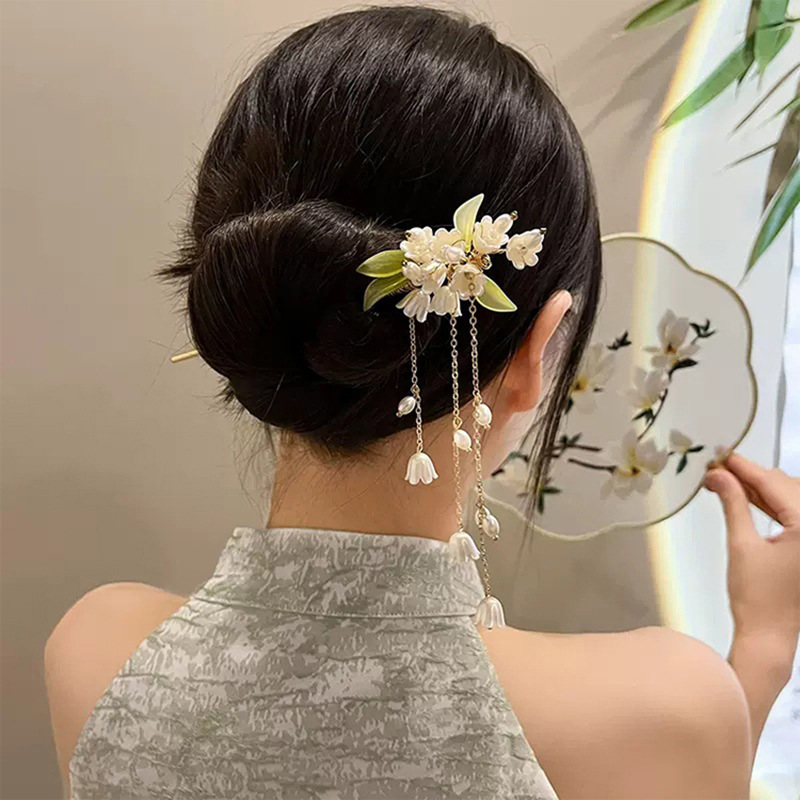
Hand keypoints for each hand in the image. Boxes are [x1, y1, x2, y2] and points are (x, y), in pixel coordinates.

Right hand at [705, 453, 798, 669]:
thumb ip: (733, 503)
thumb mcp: (742, 544)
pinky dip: (771, 504)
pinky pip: (793, 514)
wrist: (769, 635)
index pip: (775, 485)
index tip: (721, 455)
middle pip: (787, 487)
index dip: (745, 468)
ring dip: (761, 488)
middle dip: (752, 476)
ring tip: (728, 481)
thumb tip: (718, 474)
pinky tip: (748, 497)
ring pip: (791, 498)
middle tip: (718, 468)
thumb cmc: (756, 595)